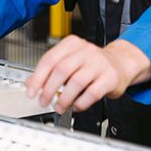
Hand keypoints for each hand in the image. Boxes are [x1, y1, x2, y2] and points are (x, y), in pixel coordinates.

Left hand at [25, 35, 150, 113]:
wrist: (120, 62)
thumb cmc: (92, 63)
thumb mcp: (70, 61)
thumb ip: (50, 70)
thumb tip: (30, 83)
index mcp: (72, 44)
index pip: (50, 59)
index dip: (38, 77)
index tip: (31, 91)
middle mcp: (86, 50)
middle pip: (61, 70)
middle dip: (49, 89)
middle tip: (44, 101)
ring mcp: (99, 63)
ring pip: (76, 82)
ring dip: (64, 99)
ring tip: (59, 107)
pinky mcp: (110, 77)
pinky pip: (92, 93)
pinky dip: (80, 103)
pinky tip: (76, 106)